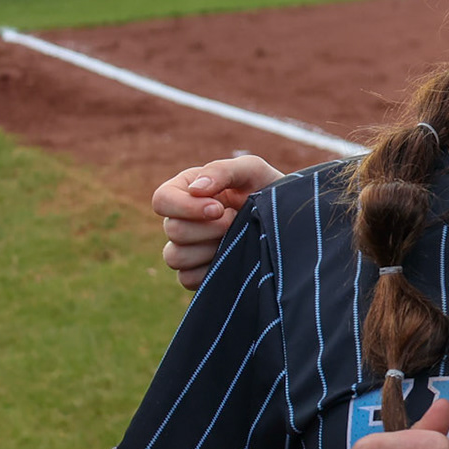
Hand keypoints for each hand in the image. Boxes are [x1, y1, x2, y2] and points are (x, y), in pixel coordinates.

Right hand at [154, 156, 284, 289]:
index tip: (219, 208)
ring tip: (234, 239)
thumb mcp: (252, 171)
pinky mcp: (197, 272)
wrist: (287, 221)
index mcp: (187, 191)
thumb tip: (195, 189)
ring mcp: (187, 248)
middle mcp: (182, 220)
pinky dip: (211, 270)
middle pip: (172, 229)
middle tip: (235, 222)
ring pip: (175, 257)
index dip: (185, 207)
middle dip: (209, 228)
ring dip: (209, 248)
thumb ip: (223, 171)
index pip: (162, 199)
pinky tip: (232, 257)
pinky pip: (187, 278)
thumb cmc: (268, 189)